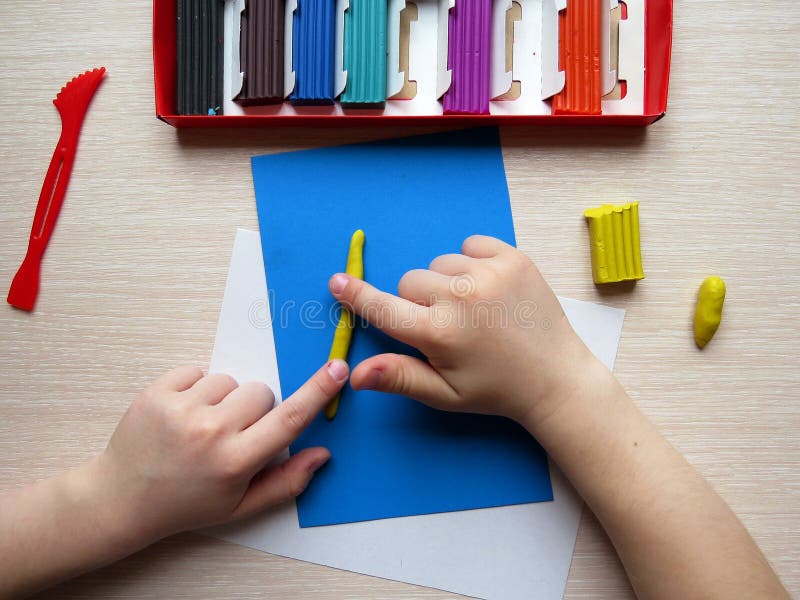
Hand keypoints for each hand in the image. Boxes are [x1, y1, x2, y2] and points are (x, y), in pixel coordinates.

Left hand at [92, 360, 348, 546]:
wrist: (121, 499)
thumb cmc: (186, 504)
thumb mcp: (240, 506)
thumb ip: (286, 482)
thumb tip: (322, 454)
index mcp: (236, 461)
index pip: (289, 419)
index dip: (318, 392)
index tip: (337, 369)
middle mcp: (211, 432)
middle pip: (261, 392)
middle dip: (255, 409)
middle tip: (233, 433)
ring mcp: (181, 409)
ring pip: (230, 380)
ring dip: (223, 399)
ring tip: (201, 426)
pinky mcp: (157, 392)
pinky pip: (197, 370)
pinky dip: (195, 388)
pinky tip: (183, 414)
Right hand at [329, 235, 601, 423]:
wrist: (555, 376)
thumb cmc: (495, 389)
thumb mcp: (445, 394)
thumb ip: (399, 378)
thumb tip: (354, 376)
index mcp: (439, 333)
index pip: (383, 307)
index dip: (357, 295)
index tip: (338, 281)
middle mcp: (460, 297)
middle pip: (409, 282)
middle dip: (417, 302)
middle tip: (446, 326)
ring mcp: (489, 272)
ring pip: (438, 265)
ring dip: (445, 284)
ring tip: (473, 310)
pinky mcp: (512, 257)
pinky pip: (469, 246)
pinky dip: (471, 263)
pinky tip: (488, 289)